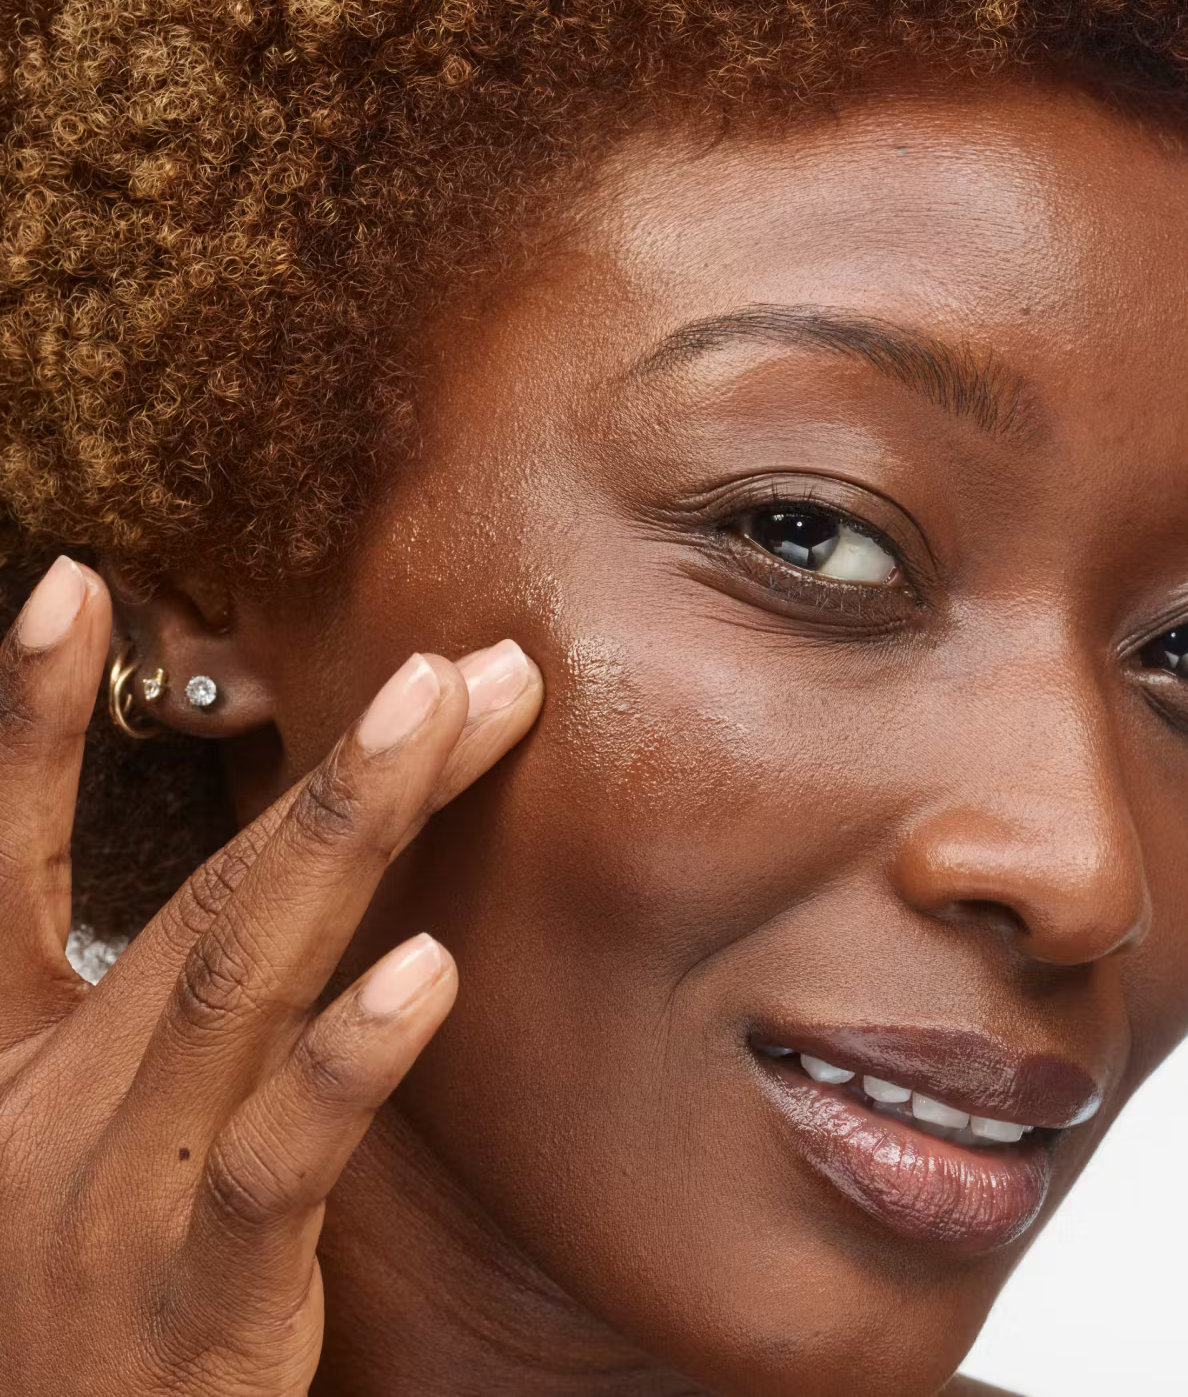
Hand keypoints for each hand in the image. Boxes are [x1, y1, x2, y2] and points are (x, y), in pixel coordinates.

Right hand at [0, 556, 541, 1394]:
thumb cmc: (74, 1303)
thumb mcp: (75, 1143)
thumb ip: (159, 1017)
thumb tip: (261, 894)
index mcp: (15, 1056)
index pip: (12, 862)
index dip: (26, 723)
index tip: (72, 585)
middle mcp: (57, 1102)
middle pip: (206, 895)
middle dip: (329, 765)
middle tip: (445, 660)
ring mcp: (127, 1190)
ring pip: (240, 977)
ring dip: (344, 834)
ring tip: (438, 717)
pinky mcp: (201, 1293)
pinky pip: (281, 1159)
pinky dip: (346, 1058)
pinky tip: (422, 970)